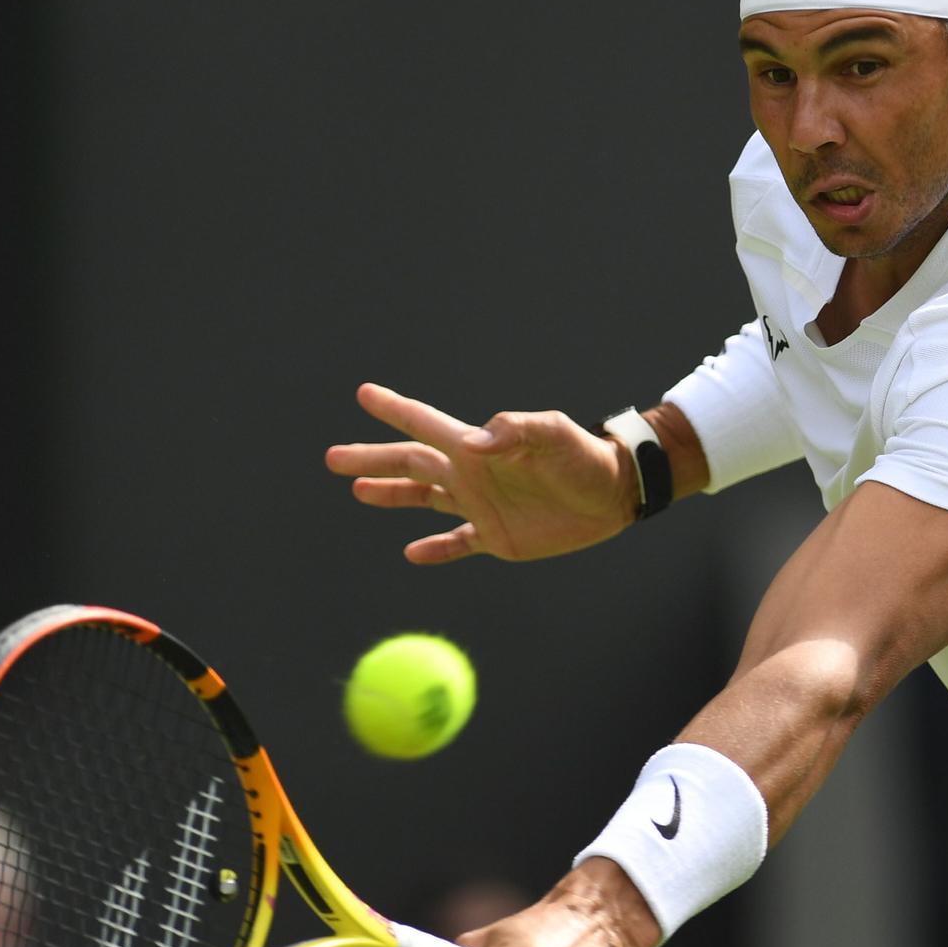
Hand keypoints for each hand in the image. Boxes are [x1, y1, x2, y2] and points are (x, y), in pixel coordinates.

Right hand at [325, 383, 636, 562]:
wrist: (615, 493)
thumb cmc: (585, 457)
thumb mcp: (555, 434)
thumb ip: (515, 431)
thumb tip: (474, 441)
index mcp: (477, 448)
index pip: (425, 426)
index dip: (395, 410)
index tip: (364, 394)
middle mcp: (472, 475)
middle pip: (409, 464)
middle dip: (371, 458)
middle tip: (332, 456)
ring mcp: (481, 506)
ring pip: (423, 499)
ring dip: (390, 495)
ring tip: (356, 489)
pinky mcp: (497, 537)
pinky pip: (457, 543)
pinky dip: (435, 549)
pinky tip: (412, 552)